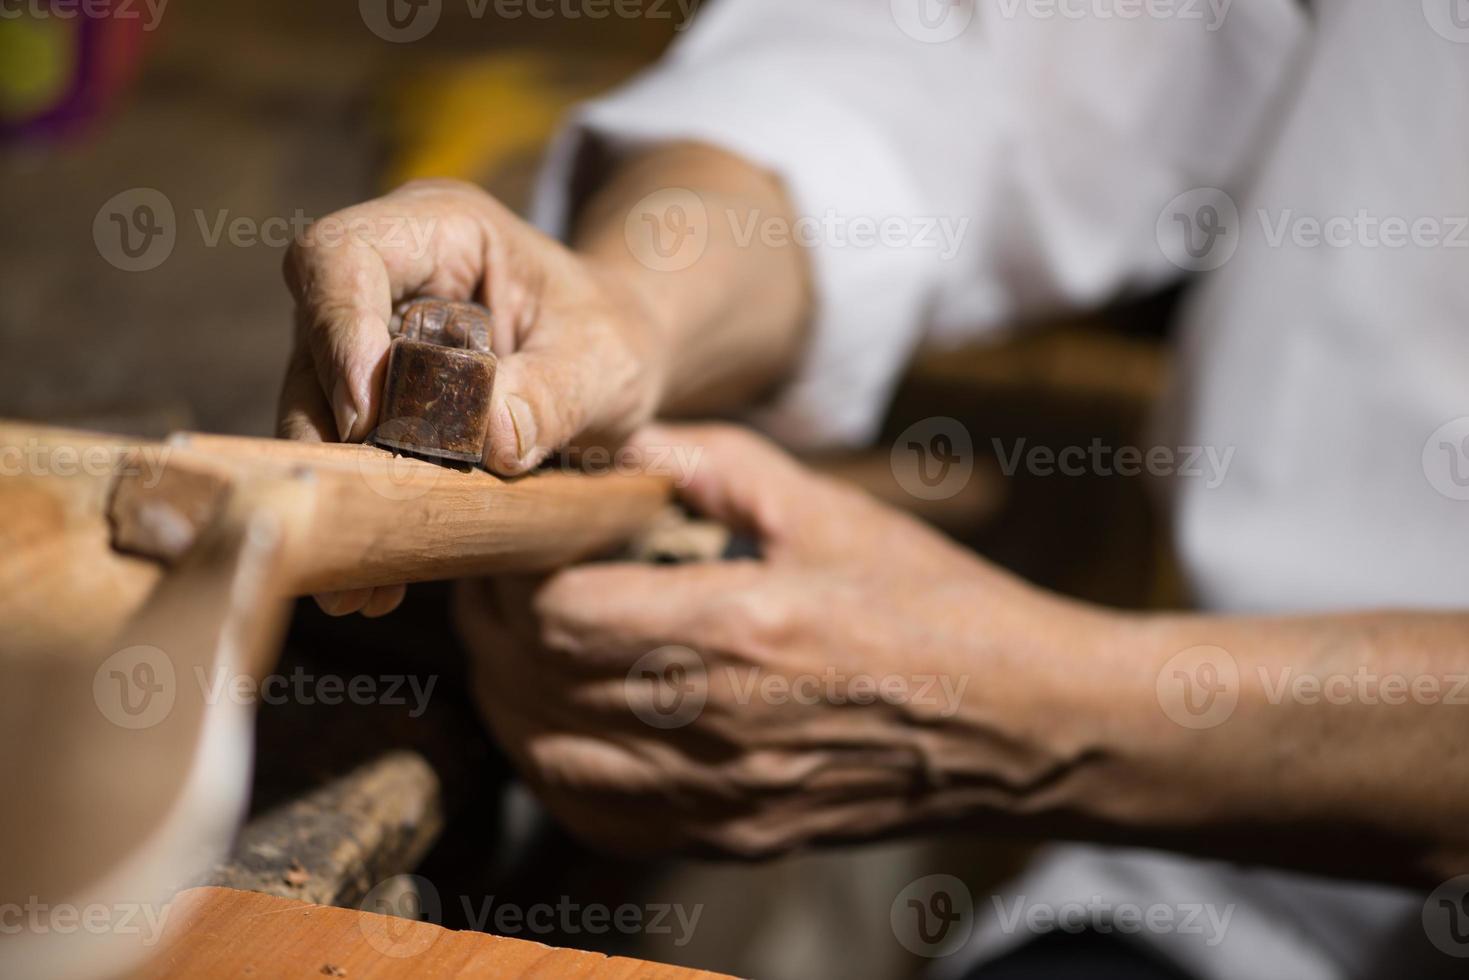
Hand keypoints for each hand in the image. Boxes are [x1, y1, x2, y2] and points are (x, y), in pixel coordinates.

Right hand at [277, 179, 670, 616]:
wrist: (615, 365)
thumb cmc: (614, 338)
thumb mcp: (608, 360)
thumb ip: (553, 393)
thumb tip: (488, 442)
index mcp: (441, 231)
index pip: (346, 256)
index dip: (337, 327)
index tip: (364, 414)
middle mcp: (387, 280)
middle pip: (315, 343)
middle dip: (328, 435)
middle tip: (357, 517)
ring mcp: (369, 343)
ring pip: (316, 409)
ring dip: (337, 491)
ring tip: (362, 582)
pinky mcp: (371, 404)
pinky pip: (345, 457)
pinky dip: (361, 516)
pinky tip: (375, 586)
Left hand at [455, 425, 1109, 857]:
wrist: (1019, 724)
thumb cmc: (933, 606)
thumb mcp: (830, 509)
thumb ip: (714, 465)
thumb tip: (620, 440)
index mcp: (742, 629)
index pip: (560, 612)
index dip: (512, 570)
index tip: (515, 530)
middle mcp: (717, 725)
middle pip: (535, 684)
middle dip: (493, 623)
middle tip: (498, 573)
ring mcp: (720, 795)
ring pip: (547, 758)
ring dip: (507, 694)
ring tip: (514, 638)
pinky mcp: (730, 835)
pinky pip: (597, 816)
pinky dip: (551, 766)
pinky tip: (557, 719)